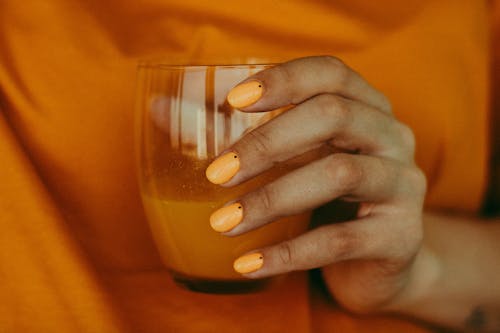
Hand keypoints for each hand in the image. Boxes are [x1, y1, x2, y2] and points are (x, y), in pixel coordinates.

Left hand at [206, 56, 426, 312]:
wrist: (380, 260)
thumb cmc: (325, 198)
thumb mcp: (291, 159)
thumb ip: (233, 133)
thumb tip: (164, 110)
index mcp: (367, 107)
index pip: (331, 74)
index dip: (282, 80)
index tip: (231, 102)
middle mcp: (392, 137)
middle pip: (333, 116)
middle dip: (267, 142)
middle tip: (215, 174)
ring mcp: (403, 185)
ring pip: (338, 174)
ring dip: (271, 198)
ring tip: (223, 222)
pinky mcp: (401, 236)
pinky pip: (340, 240)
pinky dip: (288, 252)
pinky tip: (247, 263)